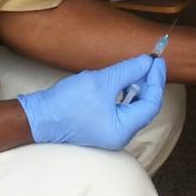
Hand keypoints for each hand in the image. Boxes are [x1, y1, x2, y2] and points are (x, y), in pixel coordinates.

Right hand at [17, 55, 164, 149]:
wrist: (39, 116)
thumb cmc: (66, 102)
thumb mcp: (101, 82)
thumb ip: (128, 71)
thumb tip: (147, 62)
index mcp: (123, 130)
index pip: (151, 104)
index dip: (156, 80)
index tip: (157, 60)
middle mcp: (120, 135)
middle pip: (146, 107)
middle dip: (149, 83)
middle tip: (150, 62)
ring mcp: (111, 132)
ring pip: (135, 107)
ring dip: (139, 87)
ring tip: (138, 68)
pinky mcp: (103, 125)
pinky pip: (123, 109)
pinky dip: (127, 93)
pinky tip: (124, 79)